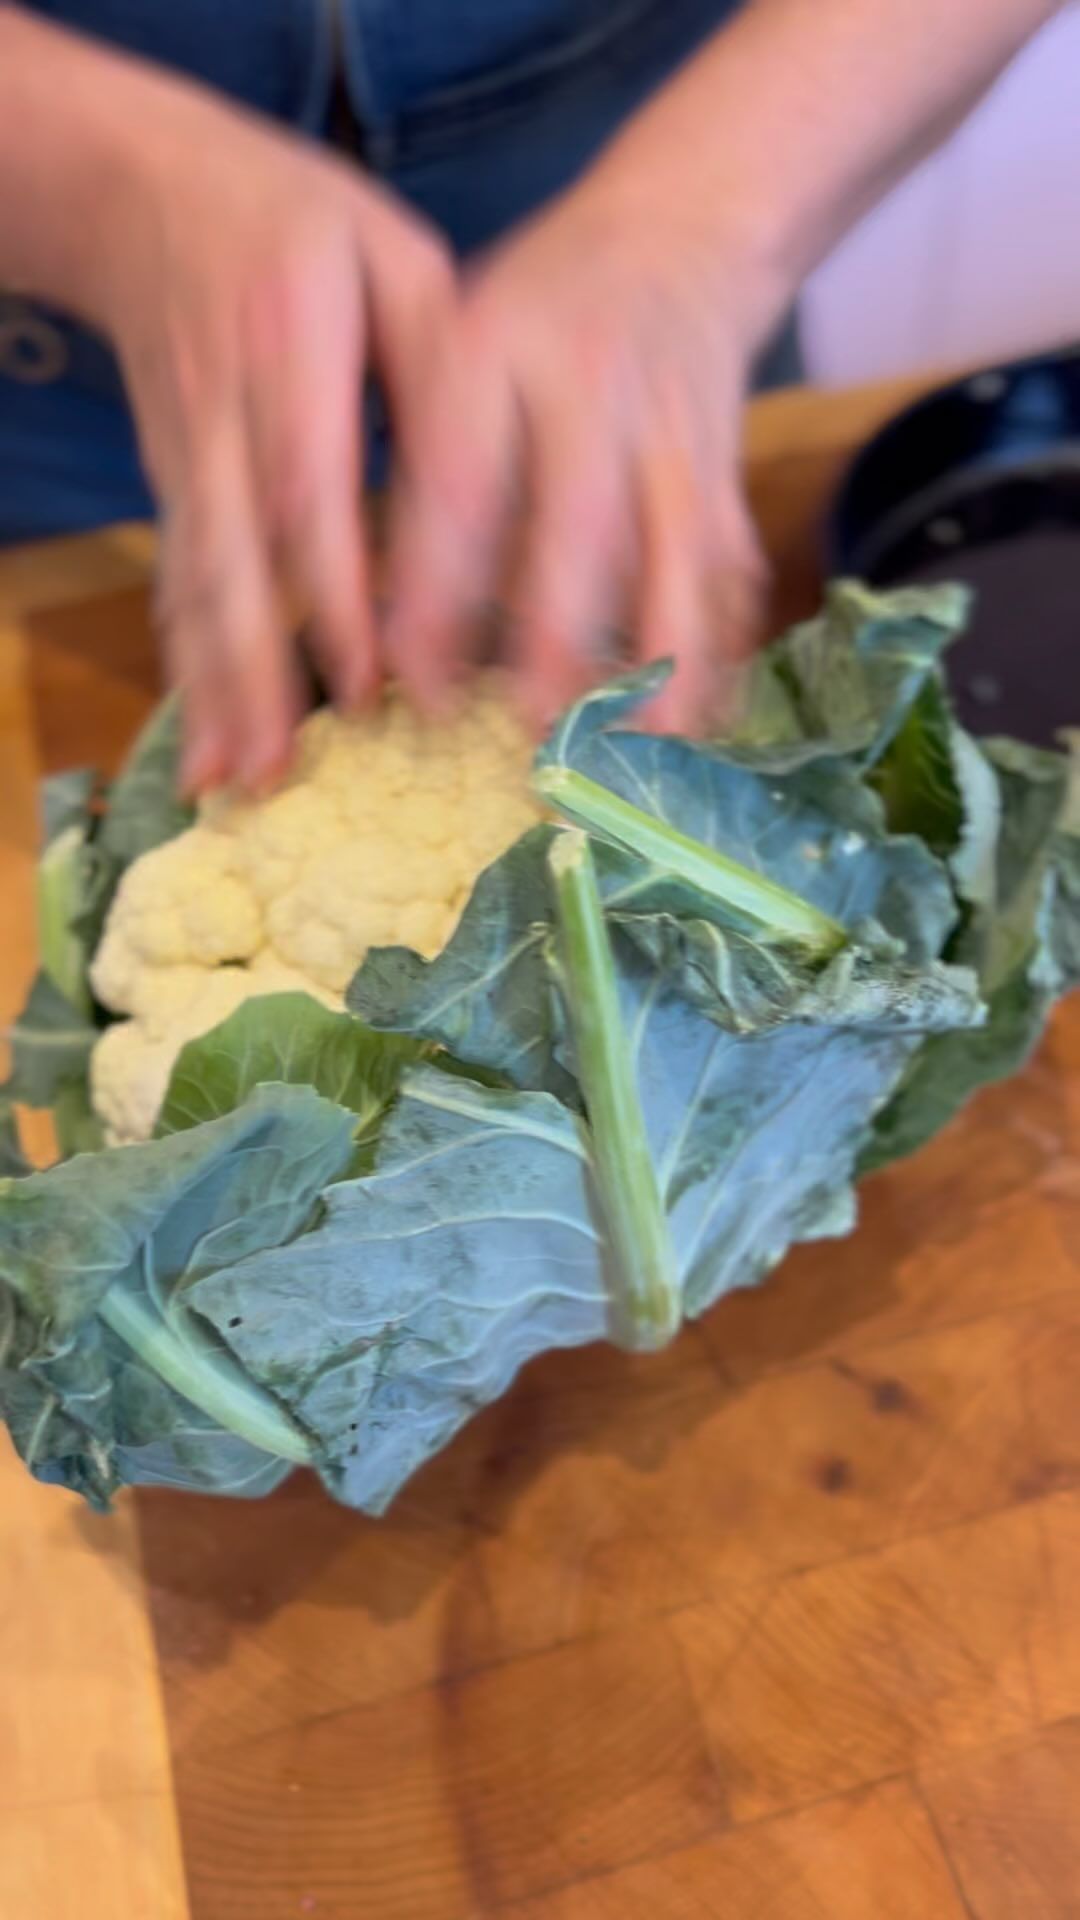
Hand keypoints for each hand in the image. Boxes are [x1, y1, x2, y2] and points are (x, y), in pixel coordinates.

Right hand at [91, 75, 452, 789]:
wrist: (144, 196)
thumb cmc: (298, 224)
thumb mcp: (390, 255)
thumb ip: (439, 356)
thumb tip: (487, 483)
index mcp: (290, 339)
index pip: (307, 479)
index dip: (331, 588)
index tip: (366, 682)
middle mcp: (225, 410)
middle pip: (235, 556)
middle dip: (255, 671)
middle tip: (278, 770)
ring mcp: (187, 457)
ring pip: (196, 582)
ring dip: (215, 690)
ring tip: (236, 782)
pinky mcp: (175, 488)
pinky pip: (177, 584)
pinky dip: (189, 669)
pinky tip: (204, 746)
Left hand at [384, 170, 780, 733]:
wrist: (677, 236)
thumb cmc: (532, 313)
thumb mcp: (450, 340)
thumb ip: (418, 458)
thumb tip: (367, 617)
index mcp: (494, 353)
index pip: (459, 485)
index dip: (432, 593)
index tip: (404, 684)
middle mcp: (590, 389)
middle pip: (582, 527)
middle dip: (557, 638)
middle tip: (524, 728)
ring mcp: (671, 432)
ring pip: (675, 558)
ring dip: (660, 660)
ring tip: (635, 749)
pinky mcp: (726, 475)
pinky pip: (728, 571)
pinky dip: (717, 652)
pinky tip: (698, 726)